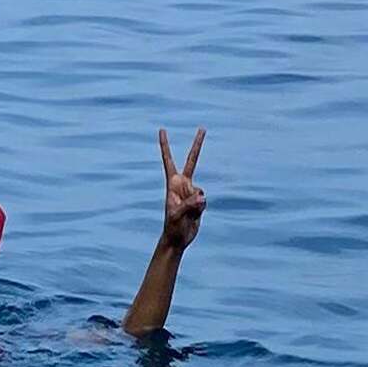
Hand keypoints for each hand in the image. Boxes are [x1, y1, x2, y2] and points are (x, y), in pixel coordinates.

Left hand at [158, 128, 207, 250]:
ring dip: (197, 203)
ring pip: (201, 190)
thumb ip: (190, 205)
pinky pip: (205, 200)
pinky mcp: (198, 200)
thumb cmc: (172, 226)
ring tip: (187, 215)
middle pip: (192, 160)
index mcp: (172, 183)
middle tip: (202, 128)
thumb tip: (203, 197)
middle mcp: (182, 184)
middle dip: (197, 145)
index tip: (162, 130)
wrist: (178, 238)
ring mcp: (191, 191)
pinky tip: (194, 216)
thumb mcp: (178, 216)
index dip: (165, 145)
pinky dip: (201, 208)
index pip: (168, 160)